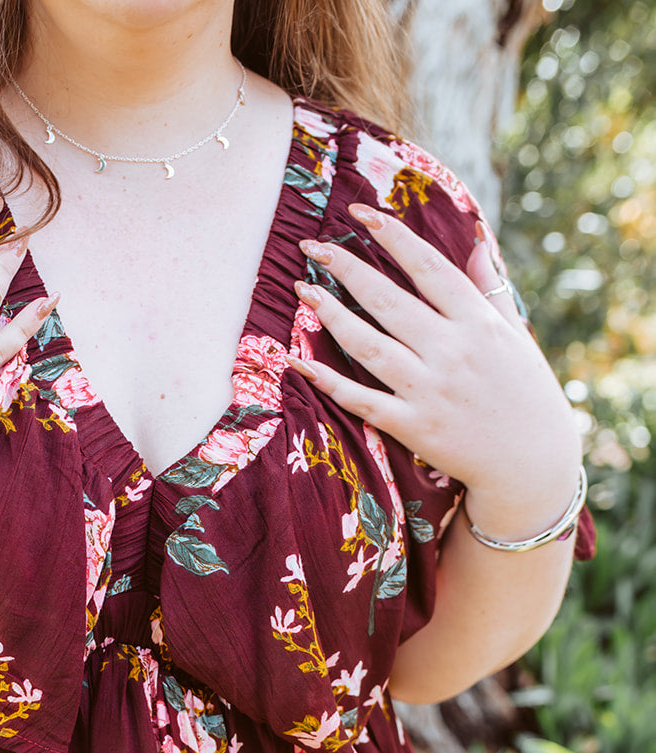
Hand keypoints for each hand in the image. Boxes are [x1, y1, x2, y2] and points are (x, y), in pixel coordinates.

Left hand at [287, 204, 581, 538]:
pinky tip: (298, 362)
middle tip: (312, 245)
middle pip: (389, 300)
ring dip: (331, 316)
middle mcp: (451, 351)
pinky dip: (328, 382)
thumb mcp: (513, 333)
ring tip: (303, 290)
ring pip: (369, 345)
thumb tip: (476, 241)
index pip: (428, 267)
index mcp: (476, 322)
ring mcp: (428, 390)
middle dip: (347, 268)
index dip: (392, 236)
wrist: (530, 463)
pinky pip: (361, 400)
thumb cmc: (524, 393)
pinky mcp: (412, 427)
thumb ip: (488, 288)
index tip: (360, 213)